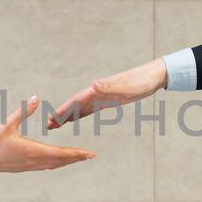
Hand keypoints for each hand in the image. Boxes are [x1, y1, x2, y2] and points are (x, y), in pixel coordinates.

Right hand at [0, 95, 96, 177]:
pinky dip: (54, 164)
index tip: (91, 154)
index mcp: (33, 151)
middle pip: (60, 161)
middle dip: (76, 158)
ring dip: (66, 162)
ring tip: (77, 158)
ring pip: (52, 165)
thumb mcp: (6, 124)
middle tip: (91, 156)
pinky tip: (55, 162)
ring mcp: (27, 166)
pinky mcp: (22, 167)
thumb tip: (36, 98)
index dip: (77, 153)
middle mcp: (33, 161)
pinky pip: (44, 166)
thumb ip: (22, 111)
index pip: (61, 153)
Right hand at [46, 59, 167, 129]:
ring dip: (68, 115)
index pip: (76, 100)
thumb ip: (109, 86)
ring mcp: (101, 96)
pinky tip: (75, 119)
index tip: (51, 118)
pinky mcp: (108, 100)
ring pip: (80, 108)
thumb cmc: (141, 80)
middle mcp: (97, 92)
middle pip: (74, 105)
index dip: (64, 110)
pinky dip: (80, 114)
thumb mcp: (126, 85)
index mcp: (98, 89)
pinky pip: (90, 109)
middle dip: (61, 115)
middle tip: (48, 126)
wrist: (153, 76)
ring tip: (55, 124)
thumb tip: (93, 85)